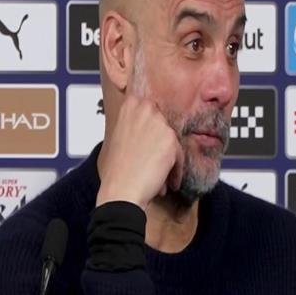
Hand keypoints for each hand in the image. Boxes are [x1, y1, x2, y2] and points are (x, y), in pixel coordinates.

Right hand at [96, 95, 183, 209]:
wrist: (121, 190)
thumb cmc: (117, 170)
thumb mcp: (117, 137)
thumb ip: (133, 125)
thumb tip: (145, 129)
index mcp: (130, 105)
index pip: (150, 104)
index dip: (152, 123)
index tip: (151, 136)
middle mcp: (145, 109)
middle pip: (163, 124)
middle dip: (160, 143)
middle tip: (152, 160)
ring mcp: (159, 124)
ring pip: (172, 141)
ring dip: (168, 159)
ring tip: (158, 176)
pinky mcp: (171, 140)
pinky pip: (179, 156)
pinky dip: (174, 171)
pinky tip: (165, 182)